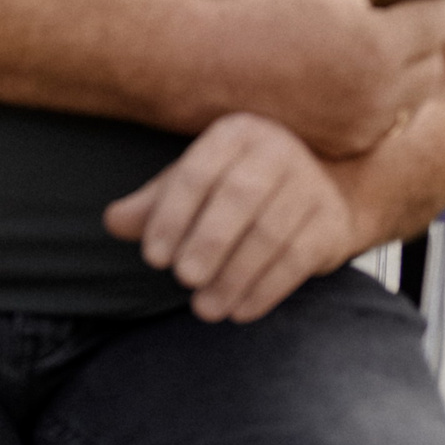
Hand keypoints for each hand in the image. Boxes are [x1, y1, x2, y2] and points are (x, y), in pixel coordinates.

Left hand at [104, 113, 370, 322]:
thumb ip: (153, 204)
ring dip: (233, 276)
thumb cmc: (239, 188)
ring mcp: (311, 185)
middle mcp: (277, 150)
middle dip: (207, 242)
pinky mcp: (331, 223)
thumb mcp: (194, 185)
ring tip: (204, 307)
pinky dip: (265, 290)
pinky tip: (239, 311)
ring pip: (270, 234)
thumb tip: (113, 221)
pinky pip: (297, 260)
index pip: (198, 172)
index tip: (153, 256)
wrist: (321, 193)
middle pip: (239, 198)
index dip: (171, 215)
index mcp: (235, 133)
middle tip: (182, 279)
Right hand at [204, 0, 444, 158]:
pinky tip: (343, 82)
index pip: (444, 18)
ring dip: (402, 74)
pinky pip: (386, 121)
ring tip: (363, 54)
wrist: (203, 67)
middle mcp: (379, 91)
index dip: (432, 0)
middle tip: (384, 23)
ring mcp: (364, 124)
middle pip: (436, 61)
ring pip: (415, 96)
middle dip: (419, 38)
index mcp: (377, 42)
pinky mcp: (347, 144)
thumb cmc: (258, 15)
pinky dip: (377, 102)